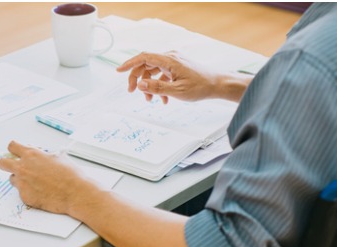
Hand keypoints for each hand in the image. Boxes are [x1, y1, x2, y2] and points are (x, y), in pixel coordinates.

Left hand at [0, 141, 98, 215]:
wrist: (76, 193)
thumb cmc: (70, 175)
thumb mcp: (58, 156)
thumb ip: (44, 154)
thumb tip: (40, 154)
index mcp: (31, 154)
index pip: (12, 146)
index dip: (13, 149)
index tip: (15, 152)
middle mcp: (23, 167)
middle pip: (2, 163)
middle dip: (6, 163)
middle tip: (14, 167)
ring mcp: (22, 183)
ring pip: (12, 179)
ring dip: (19, 179)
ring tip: (34, 182)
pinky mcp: (24, 196)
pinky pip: (21, 192)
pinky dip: (29, 192)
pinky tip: (41, 193)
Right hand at [117, 51, 249, 102]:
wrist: (217, 85)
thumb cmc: (200, 87)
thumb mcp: (177, 91)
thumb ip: (157, 88)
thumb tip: (140, 84)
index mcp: (169, 60)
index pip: (143, 57)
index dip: (129, 64)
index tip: (119, 71)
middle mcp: (170, 58)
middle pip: (146, 65)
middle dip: (137, 79)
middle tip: (132, 92)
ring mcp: (173, 63)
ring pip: (153, 71)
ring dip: (148, 85)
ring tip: (150, 100)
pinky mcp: (176, 68)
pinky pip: (162, 76)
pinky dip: (159, 87)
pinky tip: (163, 99)